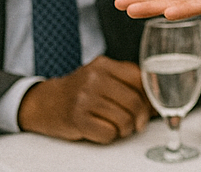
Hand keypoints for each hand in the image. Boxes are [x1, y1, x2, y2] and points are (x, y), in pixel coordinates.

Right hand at [17, 56, 151, 142]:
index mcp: (104, 64)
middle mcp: (94, 78)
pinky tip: (105, 131)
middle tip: (138, 123)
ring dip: (126, 129)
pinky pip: (108, 133)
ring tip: (121, 128)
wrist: (45, 102)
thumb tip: (156, 98)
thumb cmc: (80, 90)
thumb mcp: (101, 76)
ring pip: (123, 119)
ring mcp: (84, 99)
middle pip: (133, 101)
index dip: (150, 95)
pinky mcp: (77, 119)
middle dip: (140, 117)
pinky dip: (111, 136)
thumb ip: (126, 81)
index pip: (139, 78)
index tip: (152, 106)